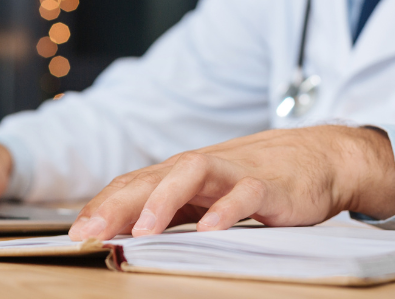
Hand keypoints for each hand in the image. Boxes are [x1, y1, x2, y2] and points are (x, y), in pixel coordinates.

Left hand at [68, 125, 394, 240]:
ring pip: (191, 174)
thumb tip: (125, 237)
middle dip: (116, 205)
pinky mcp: (269, 185)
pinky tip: (211, 229)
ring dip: (163, 201)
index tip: (75, 232)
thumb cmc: (257, 180)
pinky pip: (245, 193)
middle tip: (87, 231)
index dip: (103, 205)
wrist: (319, 158)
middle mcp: (203, 168)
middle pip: (152, 177)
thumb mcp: (209, 197)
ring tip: (141, 231)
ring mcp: (235, 172)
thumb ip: (174, 212)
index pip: (134, 184)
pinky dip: (227, 210)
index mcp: (183, 174)